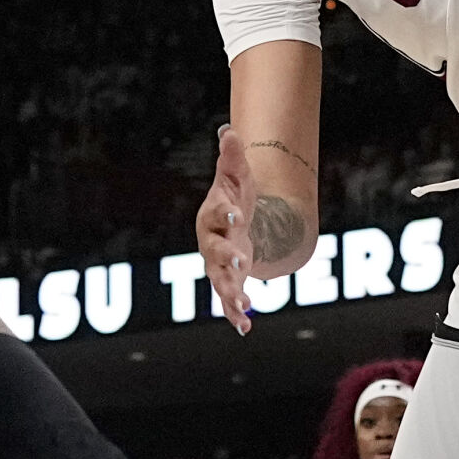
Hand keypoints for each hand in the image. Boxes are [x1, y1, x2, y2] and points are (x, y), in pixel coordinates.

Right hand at [196, 125, 255, 334]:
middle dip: (228, 255)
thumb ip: (232, 155)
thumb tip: (229, 129)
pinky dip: (235, 314)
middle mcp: (213, 242)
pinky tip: (245, 328)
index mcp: (215, 214)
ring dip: (232, 292)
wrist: (234, 218)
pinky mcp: (229, 281)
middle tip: (243, 259)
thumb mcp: (237, 174)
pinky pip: (229, 299)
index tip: (239, 212)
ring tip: (246, 304)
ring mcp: (219, 264)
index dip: (227, 212)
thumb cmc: (235, 194)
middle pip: (216, 250)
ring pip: (221, 280)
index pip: (219, 212)